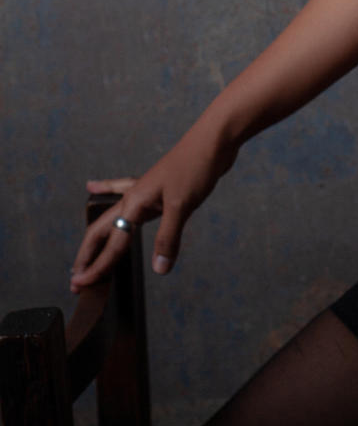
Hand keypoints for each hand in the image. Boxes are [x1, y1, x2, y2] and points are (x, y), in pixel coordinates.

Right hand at [69, 126, 236, 291]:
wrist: (213, 139)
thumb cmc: (195, 166)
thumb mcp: (181, 205)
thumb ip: (168, 237)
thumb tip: (159, 269)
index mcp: (135, 203)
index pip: (112, 243)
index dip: (96, 267)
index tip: (79, 286)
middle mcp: (134, 197)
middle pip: (102, 230)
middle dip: (88, 256)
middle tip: (76, 280)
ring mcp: (145, 191)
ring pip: (112, 217)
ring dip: (98, 237)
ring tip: (84, 253)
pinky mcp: (157, 189)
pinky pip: (124, 193)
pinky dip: (108, 190)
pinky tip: (94, 187)